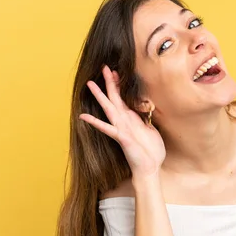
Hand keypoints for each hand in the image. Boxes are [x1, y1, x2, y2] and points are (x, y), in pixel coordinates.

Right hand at [79, 65, 165, 179]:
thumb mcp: (151, 130)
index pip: (123, 98)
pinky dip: (96, 122)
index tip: (116, 71)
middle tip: (104, 67)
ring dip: (100, 96)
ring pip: (109, 109)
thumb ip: (145, 119)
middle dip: (109, 82)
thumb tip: (145, 109)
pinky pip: (107, 129)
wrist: (150, 168)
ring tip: (90, 84)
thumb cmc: (151, 151)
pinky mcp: (121, 138)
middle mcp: (123, 122)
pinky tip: (84, 116)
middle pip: (114, 98)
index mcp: (131, 119)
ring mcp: (121, 129)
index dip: (120, 84)